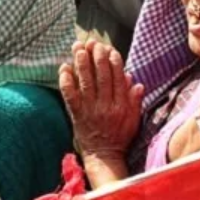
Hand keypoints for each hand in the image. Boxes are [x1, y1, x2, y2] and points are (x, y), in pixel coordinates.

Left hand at [59, 41, 143, 187]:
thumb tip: (134, 81)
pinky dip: (66, 82)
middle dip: (97, 58)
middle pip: (102, 77)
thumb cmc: (120, 136)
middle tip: (93, 43)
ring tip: (78, 48)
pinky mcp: (77, 114)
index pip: (118, 79)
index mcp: (121, 106)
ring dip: (81, 63)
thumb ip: (134, 100)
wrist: (104, 156)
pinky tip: (64, 68)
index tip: (110, 49)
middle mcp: (106, 106)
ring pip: (86, 83)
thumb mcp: (134, 119)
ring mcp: (90, 110)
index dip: (114, 62)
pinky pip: (70, 96)